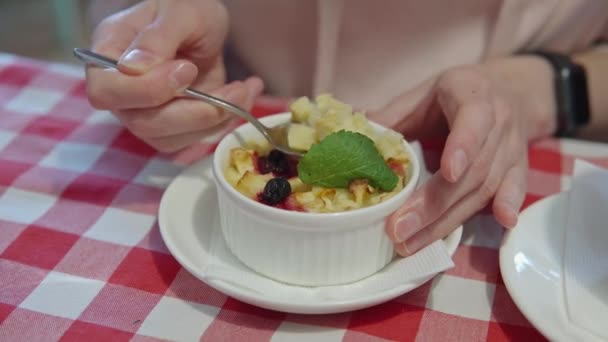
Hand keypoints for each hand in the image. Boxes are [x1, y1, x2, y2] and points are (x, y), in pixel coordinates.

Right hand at [86, 0, 262, 152]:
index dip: (146, 90)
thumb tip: (134, 68)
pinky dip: (221, 123)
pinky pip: (190, 140)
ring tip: (243, 90)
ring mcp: (144, 112)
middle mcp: (121, 90)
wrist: (203, 24)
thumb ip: (156, 38)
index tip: (187, 69)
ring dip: (213, 119)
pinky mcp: (171, 126)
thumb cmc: (184, 8)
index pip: (106, 91)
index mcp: (107, 53)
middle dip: (192, 112)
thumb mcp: (178, 12)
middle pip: (141, 122)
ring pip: (168, 138)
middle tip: (230, 88)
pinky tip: (242, 98)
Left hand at [370, 57, 556, 255]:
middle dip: (435, 203)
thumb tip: (356, 128)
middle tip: (400, 228)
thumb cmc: (458, 93)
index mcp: (474, 97)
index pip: (473, 121)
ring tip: (412, 243)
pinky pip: (514, 190)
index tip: (447, 172)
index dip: (462, 147)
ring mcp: (513, 148)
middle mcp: (500, 123)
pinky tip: (503, 225)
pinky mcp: (520, 168)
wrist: (512, 90)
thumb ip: (394, 113)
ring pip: (485, 188)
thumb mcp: (426, 93)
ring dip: (448, 220)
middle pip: (472, 169)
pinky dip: (508, 206)